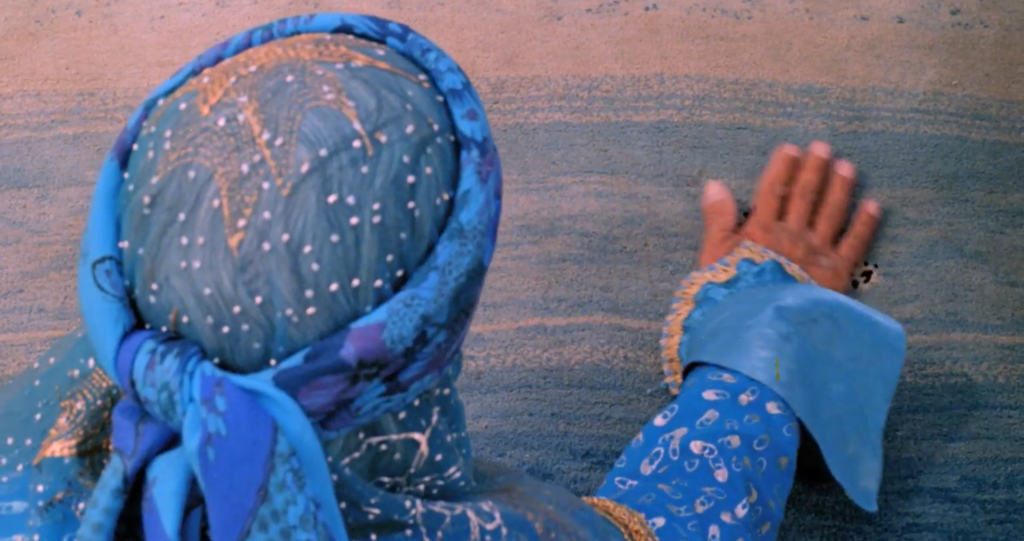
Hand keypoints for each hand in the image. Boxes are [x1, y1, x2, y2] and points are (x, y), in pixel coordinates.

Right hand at [697, 142, 880, 292]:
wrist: (759, 330)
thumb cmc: (731, 294)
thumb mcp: (713, 257)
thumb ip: (716, 220)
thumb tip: (714, 184)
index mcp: (761, 230)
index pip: (772, 192)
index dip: (782, 169)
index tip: (791, 149)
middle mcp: (792, 235)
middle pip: (805, 197)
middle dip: (814, 170)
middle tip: (823, 148)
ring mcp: (817, 253)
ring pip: (831, 213)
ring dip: (840, 188)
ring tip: (847, 167)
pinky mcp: (837, 273)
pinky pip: (855, 243)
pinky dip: (865, 224)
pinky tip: (874, 205)